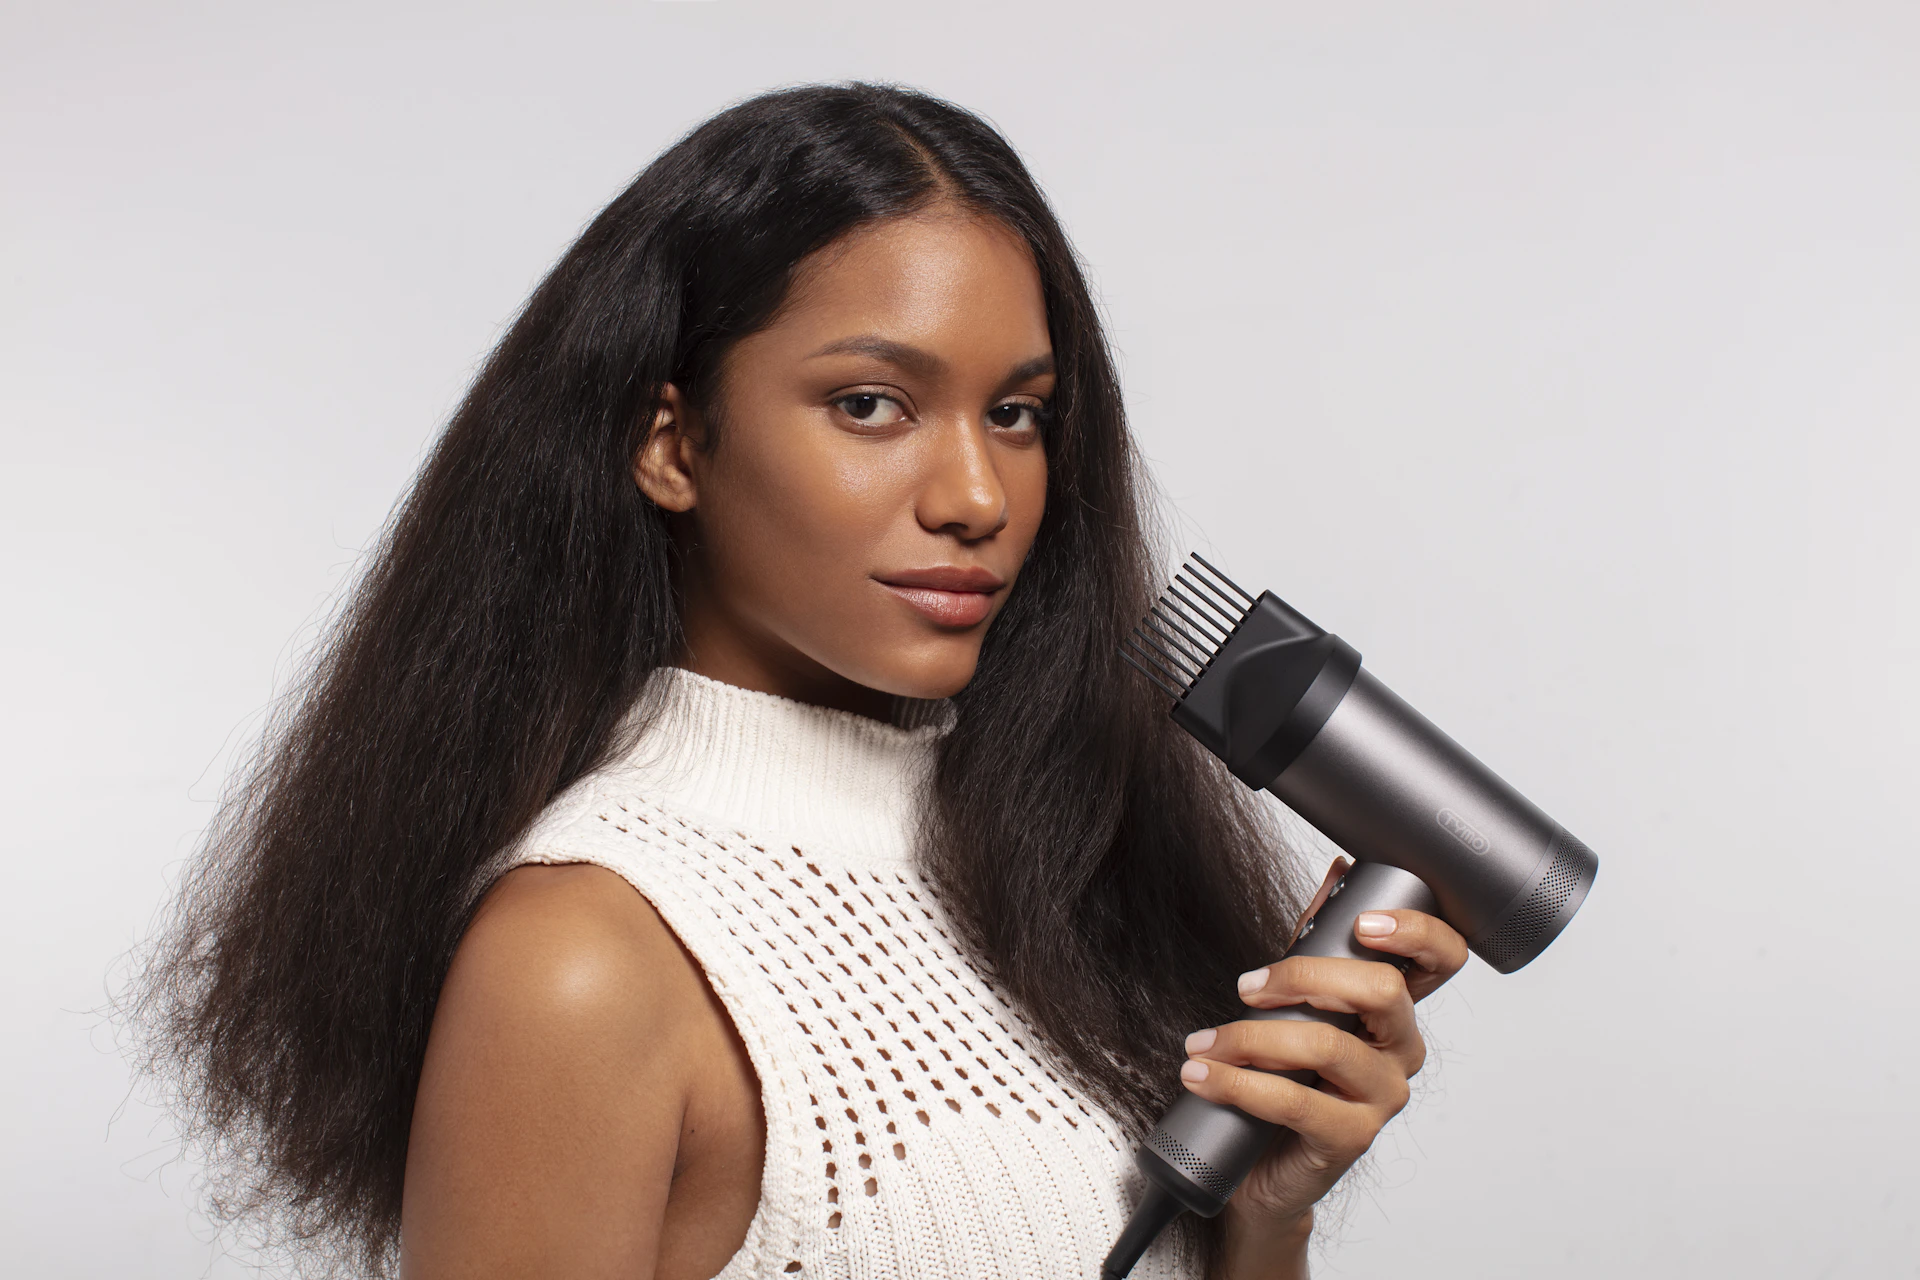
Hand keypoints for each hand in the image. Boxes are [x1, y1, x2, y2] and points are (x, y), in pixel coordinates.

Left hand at [1183, 858, 1469, 1278]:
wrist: (1260, 1164)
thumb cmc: (1285, 1073)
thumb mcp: (1300, 999)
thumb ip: (1320, 939)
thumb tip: (1339, 866)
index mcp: (1395, 1009)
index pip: (1443, 961)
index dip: (1418, 933)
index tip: (1364, 922)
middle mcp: (1400, 1051)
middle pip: (1384, 992)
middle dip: (1306, 975)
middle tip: (1247, 984)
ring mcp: (1380, 1098)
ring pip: (1328, 1046)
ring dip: (1251, 1036)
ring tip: (1202, 1042)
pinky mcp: (1350, 1139)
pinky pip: (1296, 1102)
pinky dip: (1238, 1083)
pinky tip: (1200, 1074)